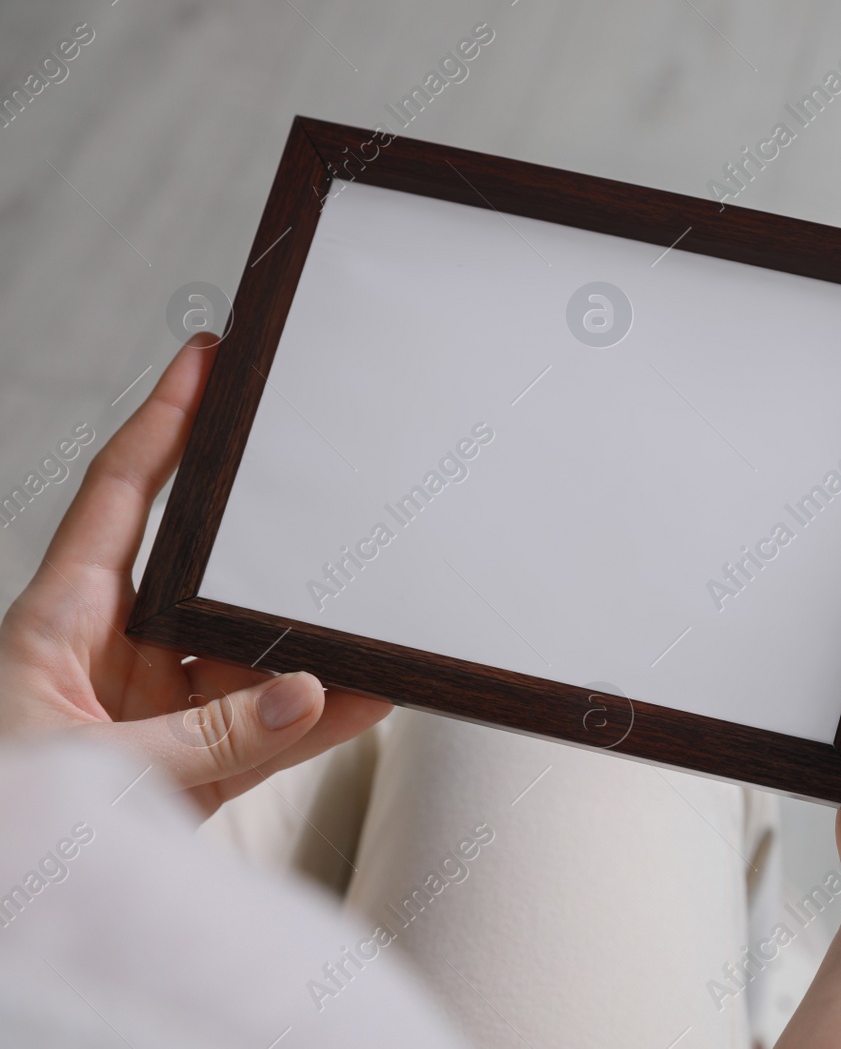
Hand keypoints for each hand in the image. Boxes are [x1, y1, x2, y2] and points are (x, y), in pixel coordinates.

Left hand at [0, 342, 390, 815]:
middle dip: (265, 523)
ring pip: (250, 654)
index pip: (121, 497)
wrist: (11, 911)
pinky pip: (268, 731)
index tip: (206, 361)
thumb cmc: (6, 819)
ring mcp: (157, 709)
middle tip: (321, 463)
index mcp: (60, 622)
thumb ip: (200, 739)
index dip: (164, 423)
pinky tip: (371, 697)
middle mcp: (114, 653)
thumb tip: (305, 693)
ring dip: (311, 641)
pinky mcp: (190, 765)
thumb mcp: (87, 771)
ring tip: (372, 607)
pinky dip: (321, 720)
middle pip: (205, 565)